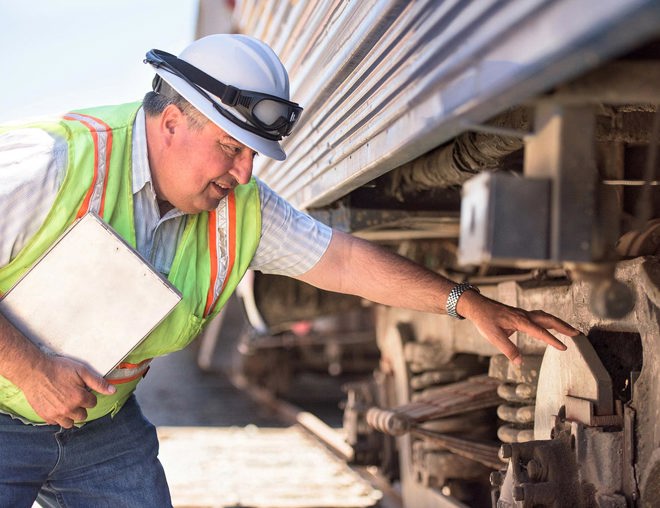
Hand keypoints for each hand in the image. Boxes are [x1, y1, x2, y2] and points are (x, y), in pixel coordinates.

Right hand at [20, 354, 115, 427]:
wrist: (34, 371)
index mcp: (79, 398)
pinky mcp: (45, 416)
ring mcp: (56, 414)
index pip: (92, 403)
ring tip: (67, 404)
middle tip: (74, 396)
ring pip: (71, 423)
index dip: (88, 395)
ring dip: (71, 415)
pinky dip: (58, 417)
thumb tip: (113, 391)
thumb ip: (98, 382)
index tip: (82, 389)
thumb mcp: (81, 371)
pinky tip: (56, 406)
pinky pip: (56, 423)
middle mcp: (68, 409)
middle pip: (83, 415)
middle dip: (81, 406)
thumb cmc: (58, 368)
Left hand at [458, 291, 579, 364]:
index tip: (564, 348)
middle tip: (577, 334)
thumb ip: (508, 350)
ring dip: (558, 323)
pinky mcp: (520, 314)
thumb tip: (520, 363)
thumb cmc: (484, 320)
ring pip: (545, 316)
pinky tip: (550, 326)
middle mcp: (524, 316)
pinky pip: (539, 316)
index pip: (540, 332)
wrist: (477, 306)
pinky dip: (549, 320)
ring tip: (570, 330)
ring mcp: (523, 314)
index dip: (553, 340)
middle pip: (549, 320)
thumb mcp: (493, 337)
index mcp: (520, 321)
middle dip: (564, 327)